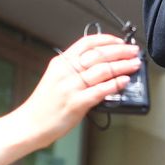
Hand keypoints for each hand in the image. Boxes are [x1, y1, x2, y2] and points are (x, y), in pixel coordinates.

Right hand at [19, 33, 140, 142]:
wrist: (31, 124)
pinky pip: (101, 90)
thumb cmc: (44, 104)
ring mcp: (71, 87)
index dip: (107, 39)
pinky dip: (116, 84)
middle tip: (134, 51)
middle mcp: (66, 72)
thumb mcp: (55, 77)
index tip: (120, 41)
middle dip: (120, 51)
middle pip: (98, 54)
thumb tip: (101, 64)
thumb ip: (74, 69)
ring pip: (103, 70)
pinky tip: (125, 81)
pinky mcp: (77, 103)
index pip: (87, 43)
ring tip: (134, 64)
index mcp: (61, 63)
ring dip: (123, 66)